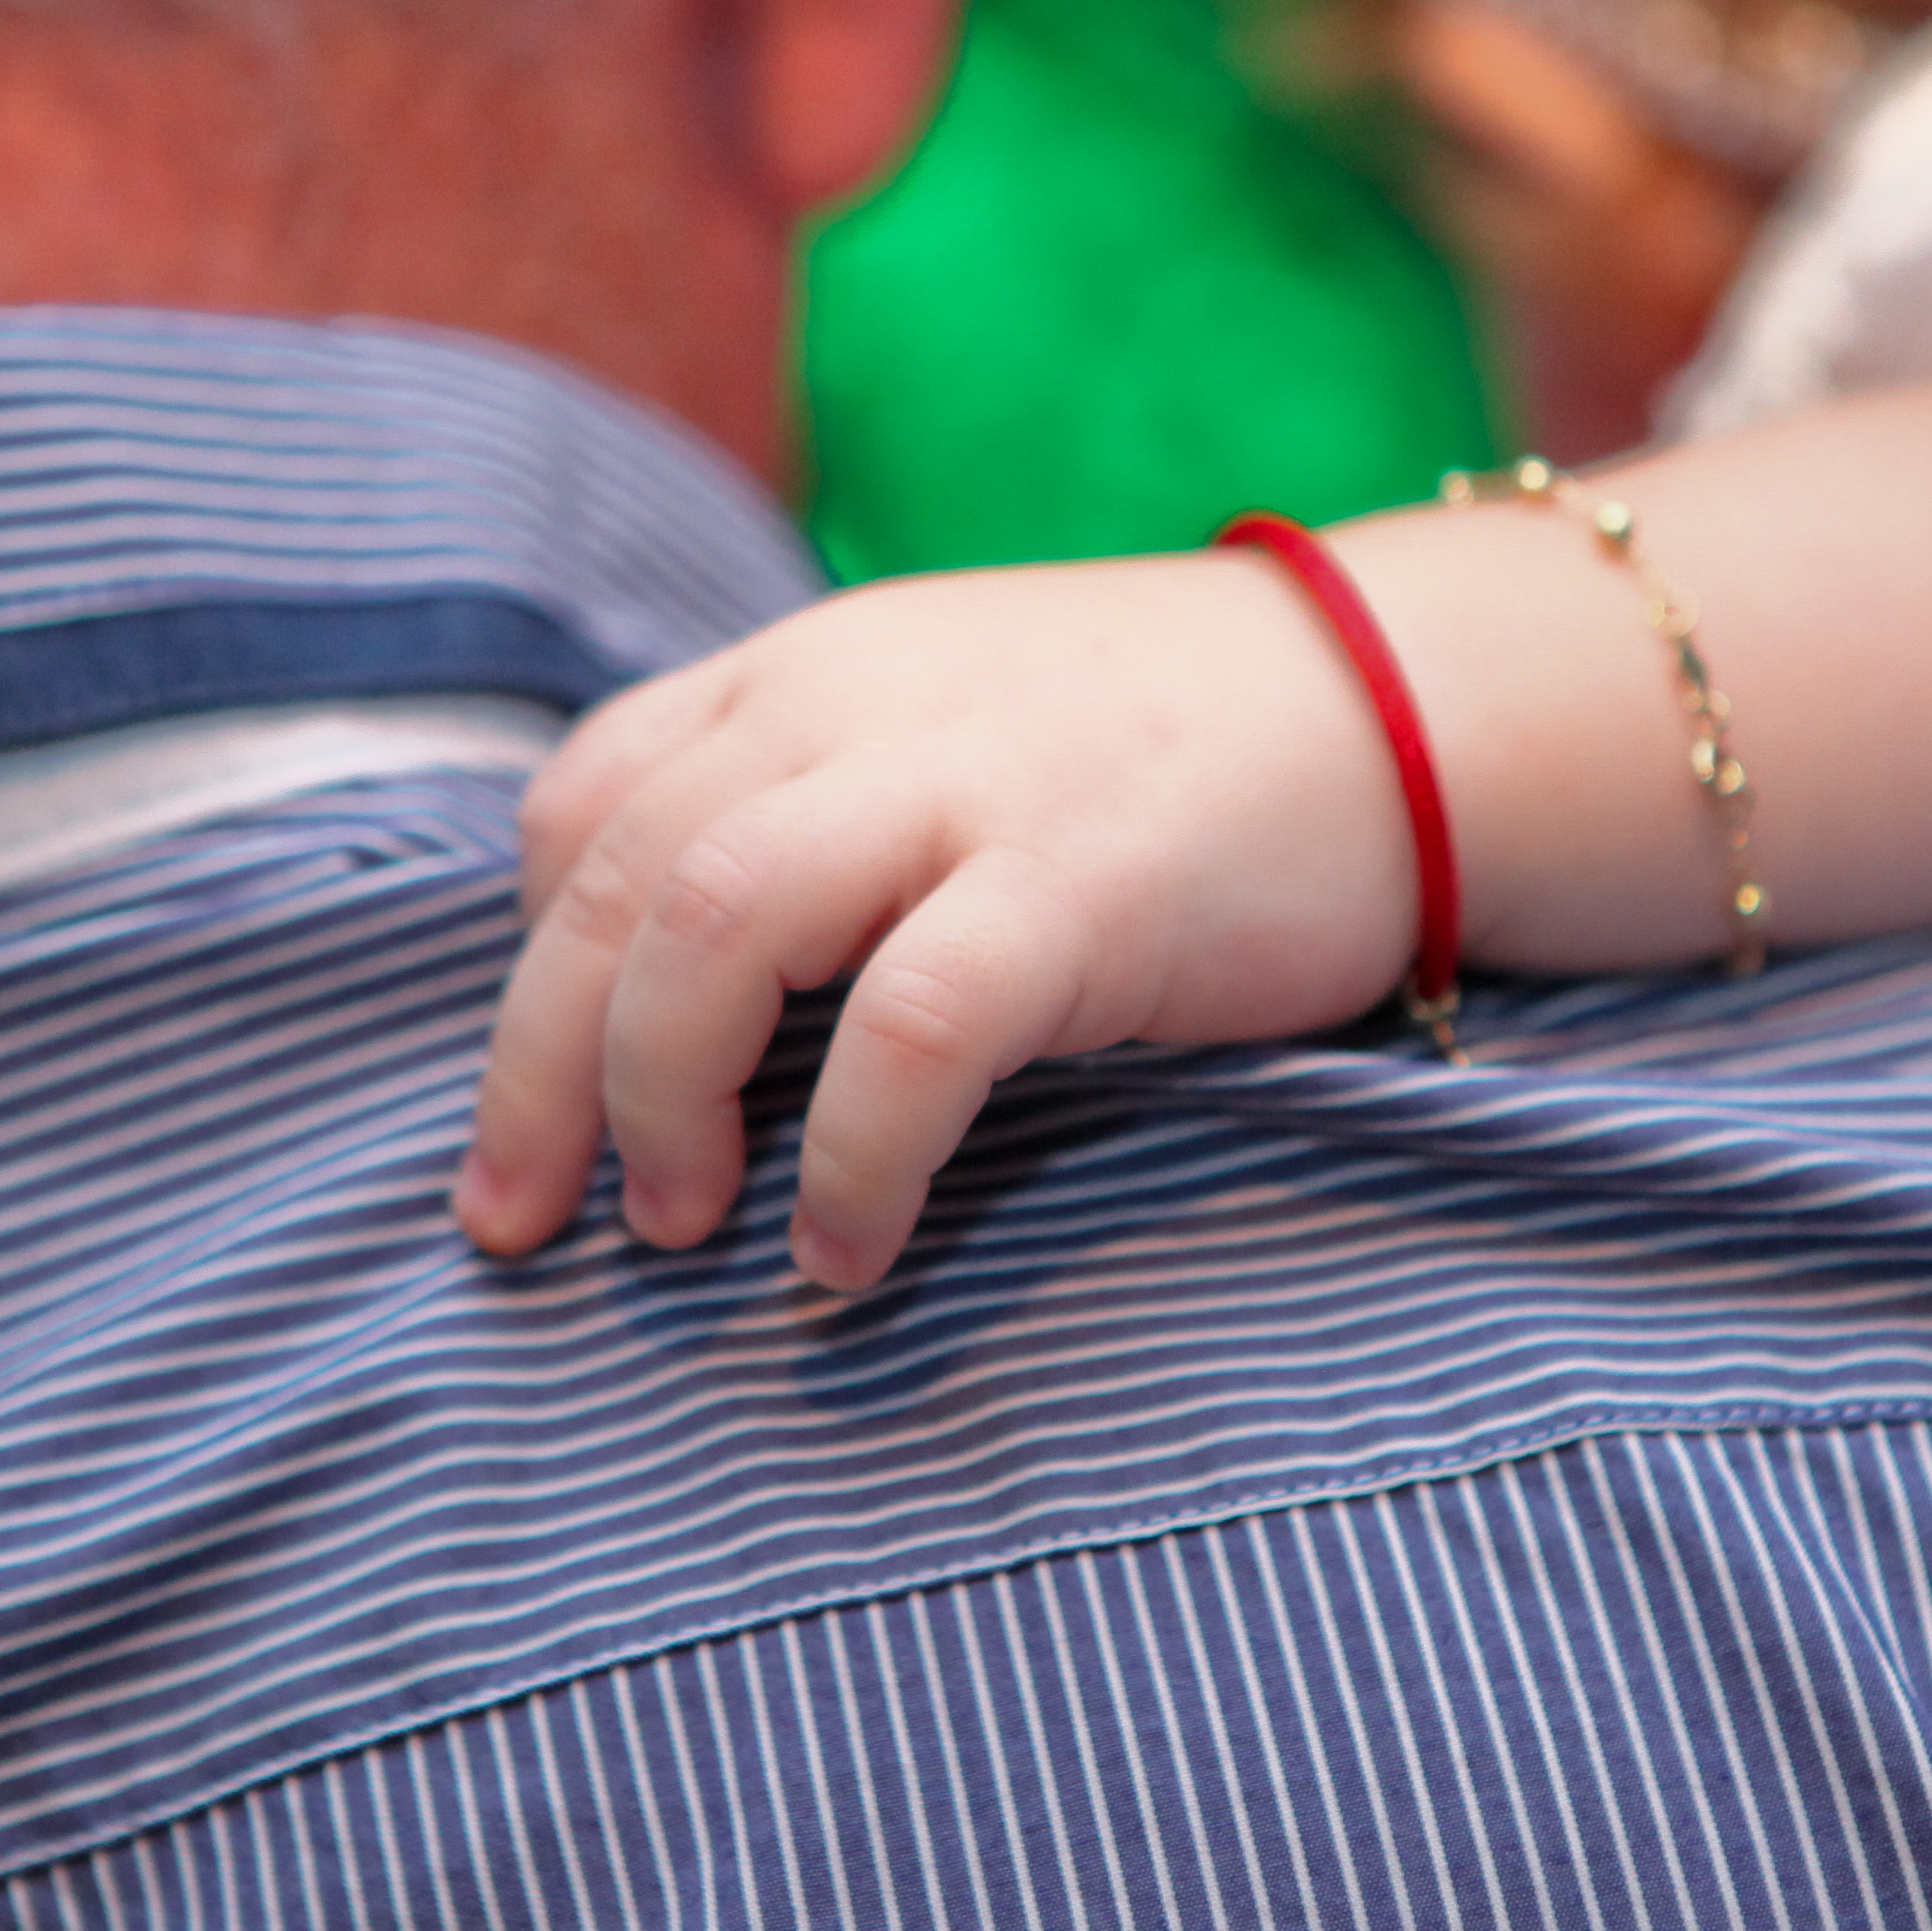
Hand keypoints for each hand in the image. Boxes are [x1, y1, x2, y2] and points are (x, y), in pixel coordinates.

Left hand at [448, 554, 1417, 1290]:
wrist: (1403, 702)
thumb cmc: (1165, 760)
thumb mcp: (946, 739)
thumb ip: (814, 820)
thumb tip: (673, 1007)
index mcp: (807, 675)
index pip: (586, 803)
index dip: (530, 968)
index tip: (544, 1098)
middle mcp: (852, 707)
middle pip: (609, 884)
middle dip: (535, 1073)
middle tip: (528, 1225)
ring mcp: (966, 784)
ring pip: (713, 926)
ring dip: (656, 1100)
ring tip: (679, 1232)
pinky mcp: (1081, 881)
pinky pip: (908, 1030)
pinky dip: (848, 1159)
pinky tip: (842, 1255)